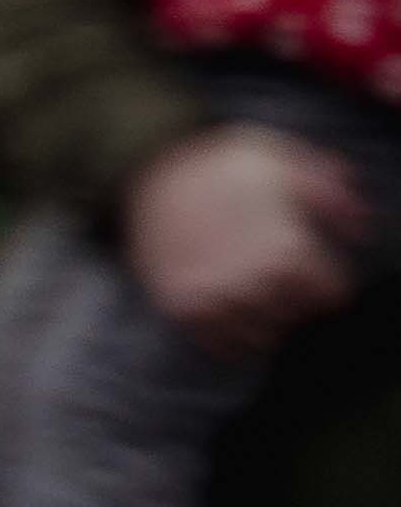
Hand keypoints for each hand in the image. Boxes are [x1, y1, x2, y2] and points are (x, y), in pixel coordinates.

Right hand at [127, 122, 367, 360]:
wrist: (147, 169)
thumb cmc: (221, 165)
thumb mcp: (284, 161)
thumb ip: (331, 193)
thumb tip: (360, 230)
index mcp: (289, 250)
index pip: (332, 295)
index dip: (324, 278)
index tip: (307, 264)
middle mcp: (256, 282)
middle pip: (298, 317)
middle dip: (292, 297)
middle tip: (274, 275)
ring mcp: (217, 298)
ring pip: (263, 336)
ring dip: (263, 319)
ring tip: (251, 293)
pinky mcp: (183, 307)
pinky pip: (221, 346)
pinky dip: (230, 337)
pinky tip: (228, 310)